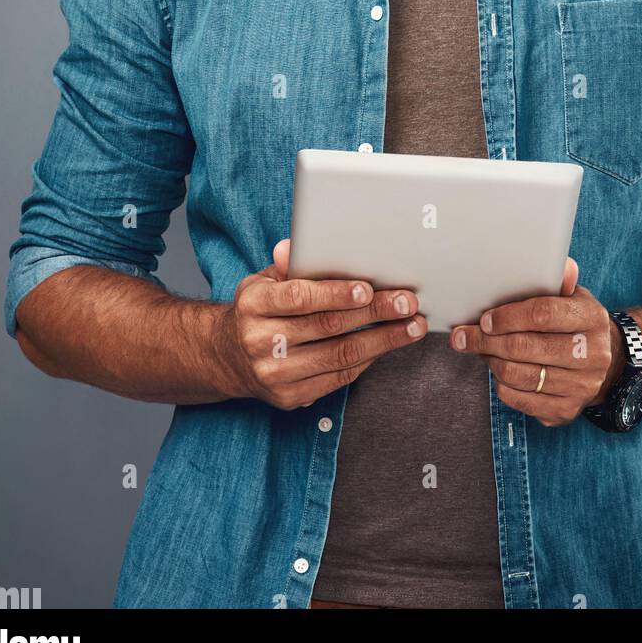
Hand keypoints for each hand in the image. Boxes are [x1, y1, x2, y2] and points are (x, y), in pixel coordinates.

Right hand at [216, 238, 426, 408]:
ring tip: (412, 326)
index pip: (299, 297)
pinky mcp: (290, 397)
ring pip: (339, 356)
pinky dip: (368, 360)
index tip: (368, 287)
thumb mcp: (264, 281)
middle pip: (327, 326)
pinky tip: (387, 345)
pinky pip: (338, 378)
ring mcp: (275, 373)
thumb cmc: (259, 310)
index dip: (335, 293)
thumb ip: (287, 266)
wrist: (229, 357)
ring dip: (383, 340)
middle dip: (374, 313)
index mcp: (254, 304)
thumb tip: (294, 245)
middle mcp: (261, 341)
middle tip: (407, 302)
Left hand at [450, 257, 623, 426]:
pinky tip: (497, 372)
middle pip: (526, 348)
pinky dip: (502, 385)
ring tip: (482, 350)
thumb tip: (562, 264)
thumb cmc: (577, 324)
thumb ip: (560, 280)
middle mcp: (592, 355)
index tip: (485, 319)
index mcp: (591, 319)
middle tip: (464, 336)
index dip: (508, 317)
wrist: (607, 365)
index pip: (543, 314)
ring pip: (520, 376)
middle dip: (487, 340)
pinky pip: (521, 400)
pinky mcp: (567, 411)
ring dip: (492, 362)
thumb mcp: (574, 297)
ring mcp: (581, 386)